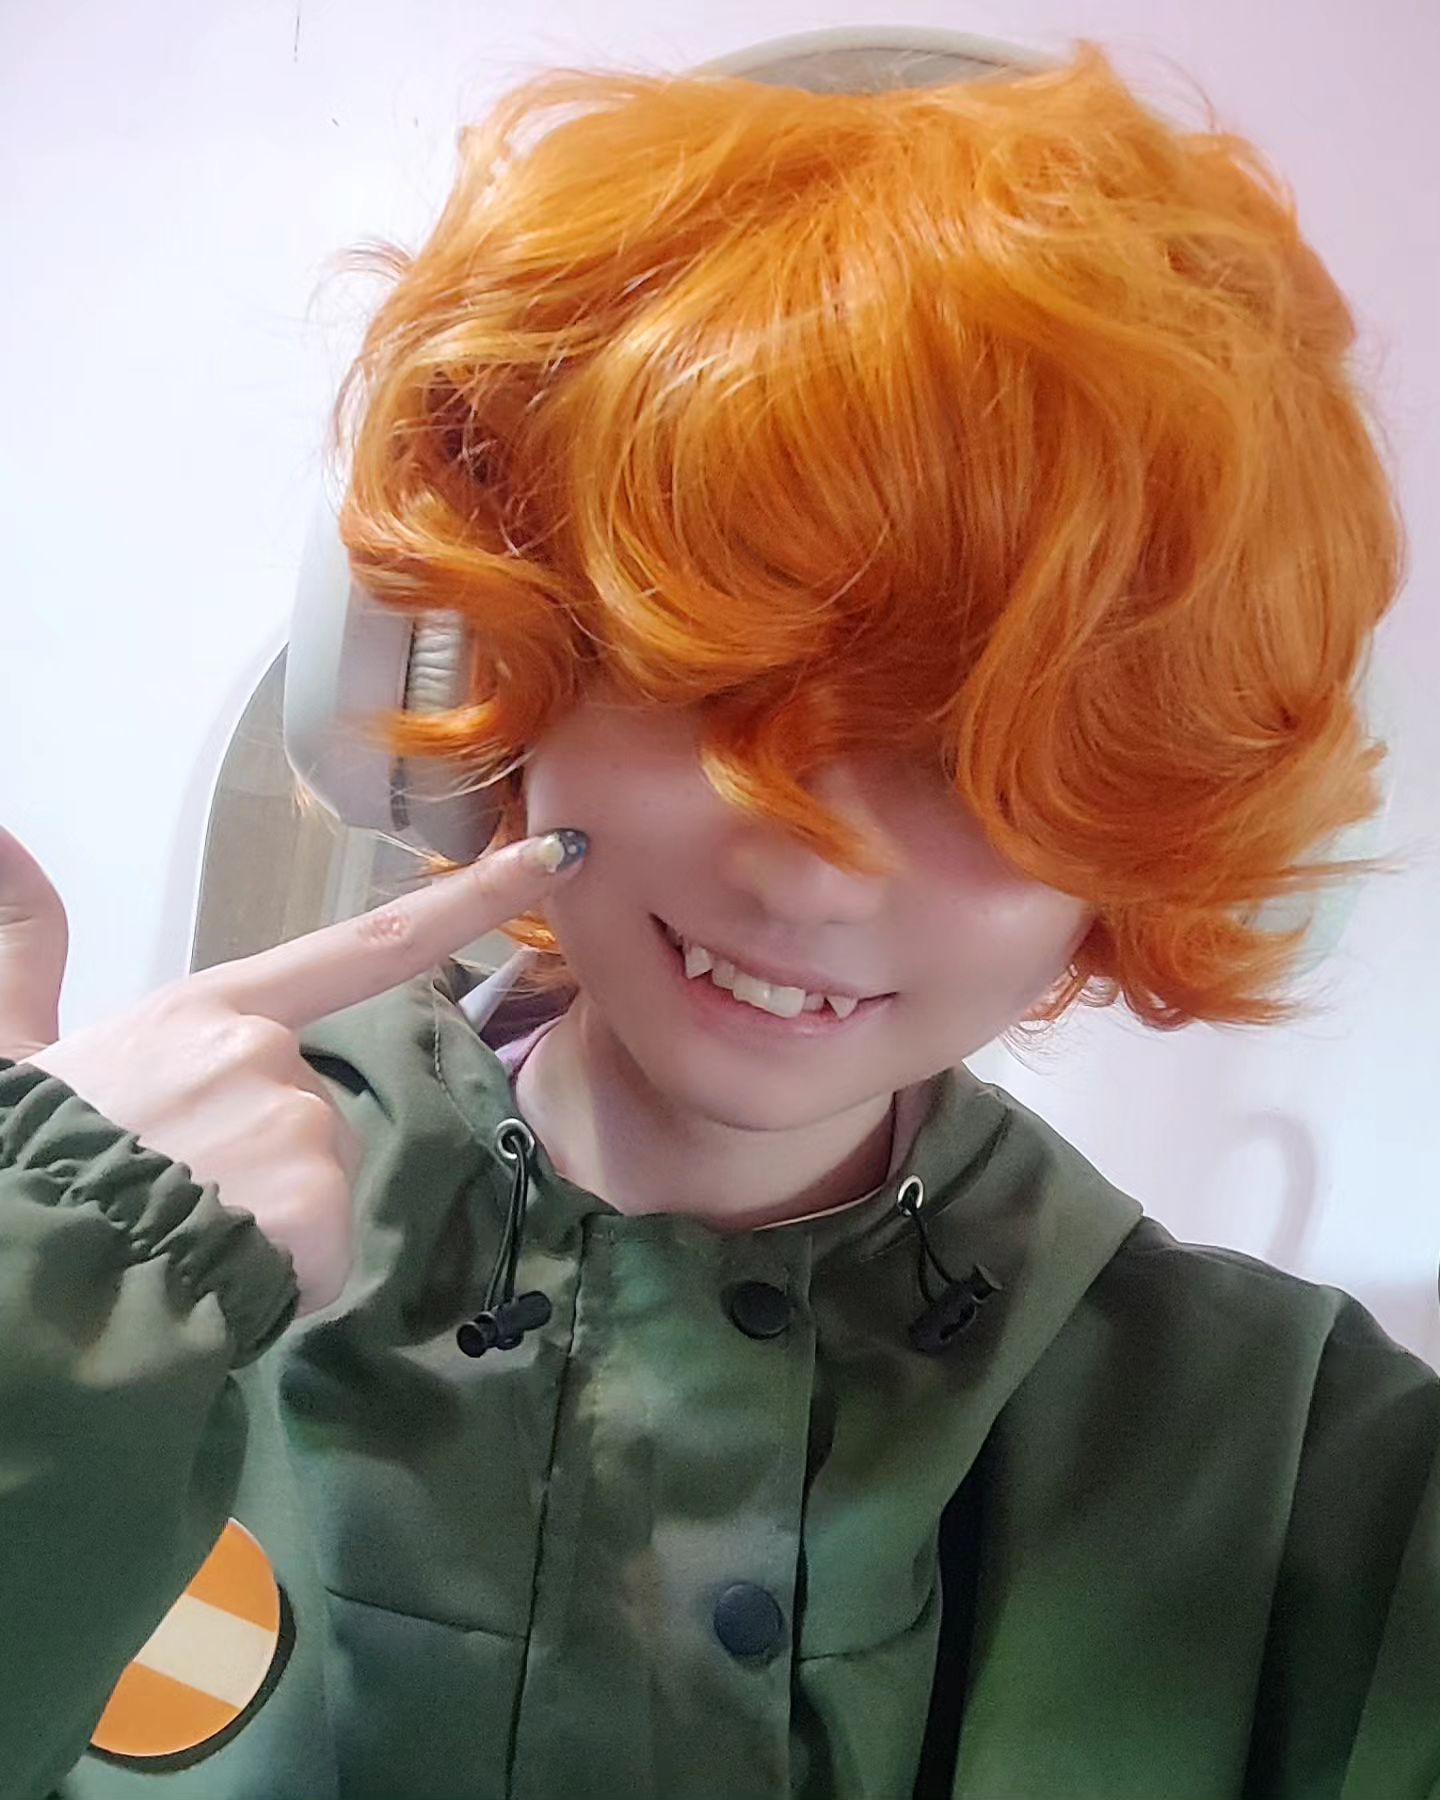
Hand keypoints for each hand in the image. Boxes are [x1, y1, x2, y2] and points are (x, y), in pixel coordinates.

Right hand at [0, 824, 585, 1315]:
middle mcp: (261, 1050)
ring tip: (179, 1238)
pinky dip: (281, 1279)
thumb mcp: (22, 1051)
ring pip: (322, 1185)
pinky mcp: (310, 1200)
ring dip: (272, 1227)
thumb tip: (1, 833)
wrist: (8, 1273)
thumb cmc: (23, 1163)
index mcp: (207, 1008)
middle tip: (177, 1199)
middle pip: (324, 1111)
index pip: (365, 944)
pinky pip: (322, 1252)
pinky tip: (210, 1278)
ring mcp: (291, 1120)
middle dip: (273, 1169)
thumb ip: (26, 949)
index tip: (561, 857)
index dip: (473, 901)